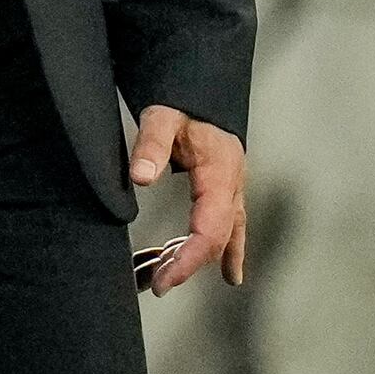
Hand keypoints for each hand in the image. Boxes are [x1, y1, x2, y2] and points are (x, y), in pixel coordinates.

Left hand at [129, 108, 248, 291]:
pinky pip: (229, 229)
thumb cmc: (183, 103)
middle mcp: (232, 188)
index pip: (209, 231)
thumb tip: (141, 177)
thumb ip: (151, 145)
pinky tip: (231, 276)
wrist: (203, 88)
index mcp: (220, 175)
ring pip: (221, 238)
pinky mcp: (226, 192)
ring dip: (193, 260)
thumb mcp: (162, 117)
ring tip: (161, 279)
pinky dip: (223, 252)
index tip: (164, 281)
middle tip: (154, 285)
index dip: (188, 261)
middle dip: (186, 266)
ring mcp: (232, 191)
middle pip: (216, 241)